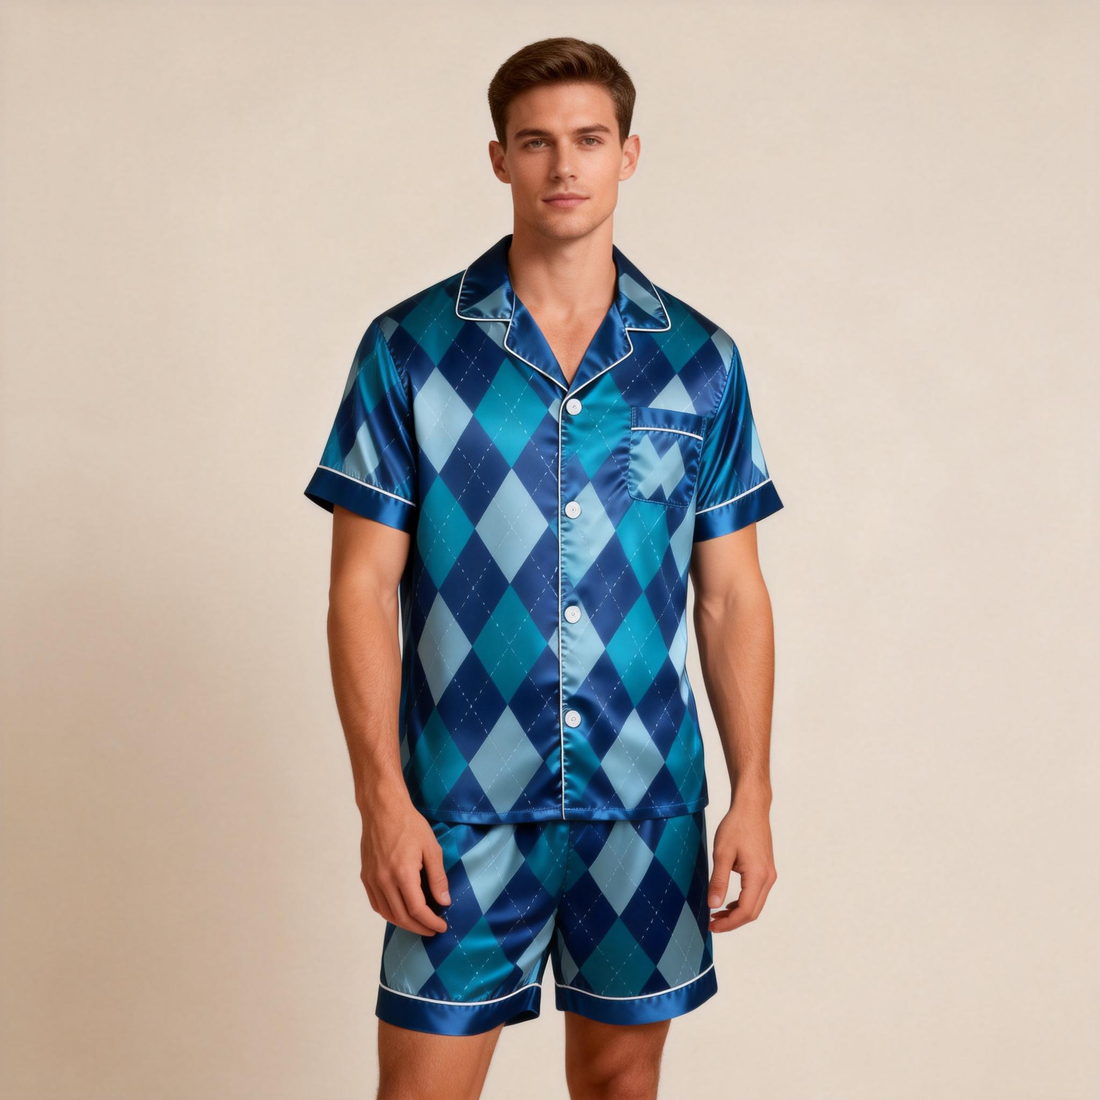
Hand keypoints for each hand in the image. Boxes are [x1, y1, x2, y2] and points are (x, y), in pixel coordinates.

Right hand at [359, 790, 450, 935]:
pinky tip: (400, 912)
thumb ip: (438, 877)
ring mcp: (372, 879)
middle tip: (432, 930)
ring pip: (387, 913)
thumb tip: (443, 902)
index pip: (417, 909)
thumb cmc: (409, 825)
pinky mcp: (365, 876)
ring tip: (419, 924)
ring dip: (404, 923)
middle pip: (401, 916)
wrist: (383, 809)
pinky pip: (376, 904)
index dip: (430, 922)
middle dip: (419, 927)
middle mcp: (384, 880)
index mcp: (403, 873)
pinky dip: (389, 913)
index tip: (441, 927)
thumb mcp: (431, 848)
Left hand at [706, 798, 776, 932]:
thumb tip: (713, 905)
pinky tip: (728, 902)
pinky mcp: (766, 870)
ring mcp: (769, 874)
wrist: (751, 808)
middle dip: (732, 922)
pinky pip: (756, 894)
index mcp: (758, 875)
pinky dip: (743, 902)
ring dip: (737, 913)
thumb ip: (719, 881)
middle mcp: (768, 878)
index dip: (728, 923)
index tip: (711, 926)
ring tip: (716, 915)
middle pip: (752, 912)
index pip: (745, 911)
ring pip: (756, 905)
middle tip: (711, 924)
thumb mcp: (722, 853)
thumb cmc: (736, 826)